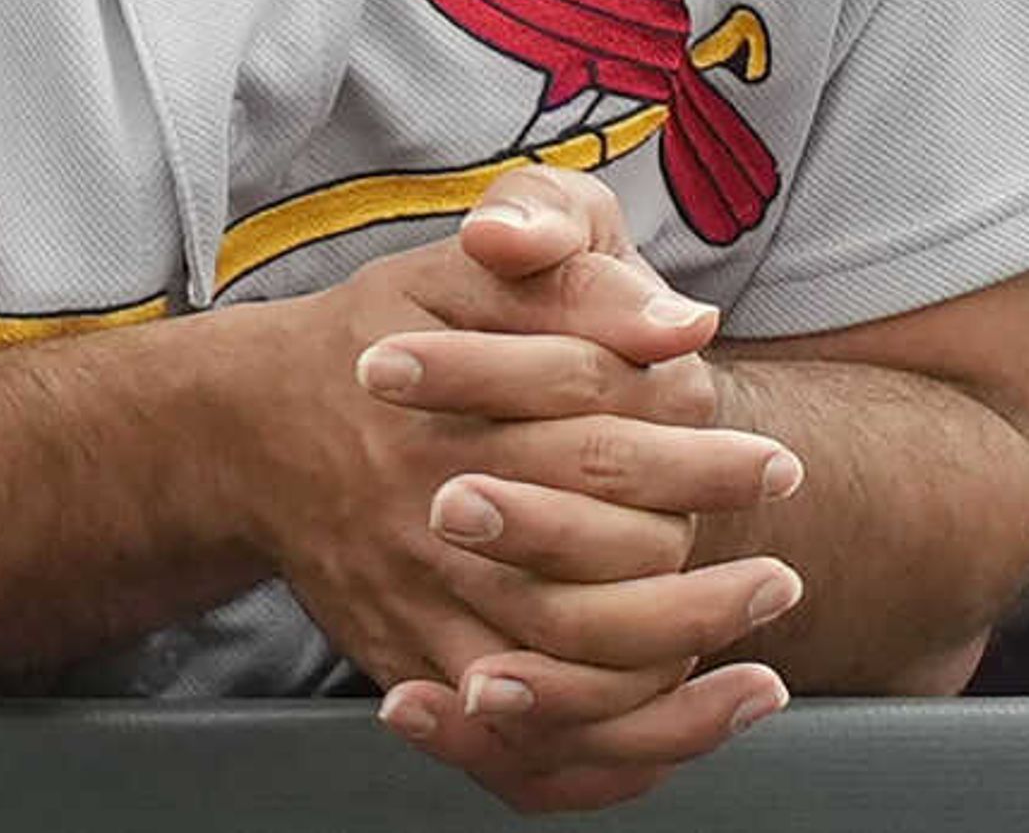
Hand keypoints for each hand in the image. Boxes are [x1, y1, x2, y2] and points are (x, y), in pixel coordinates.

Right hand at [252, 167, 802, 811]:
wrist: (248, 427)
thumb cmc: (380, 334)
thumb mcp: (460, 271)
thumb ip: (568, 275)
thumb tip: (681, 322)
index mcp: (451, 411)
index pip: (598, 440)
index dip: (701, 457)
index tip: (777, 463)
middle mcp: (429, 520)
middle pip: (586, 581)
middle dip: (703, 594)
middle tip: (779, 583)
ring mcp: (414, 607)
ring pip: (556, 683)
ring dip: (671, 698)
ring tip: (757, 683)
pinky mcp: (405, 667)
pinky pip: (508, 748)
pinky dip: (595, 757)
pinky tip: (666, 736)